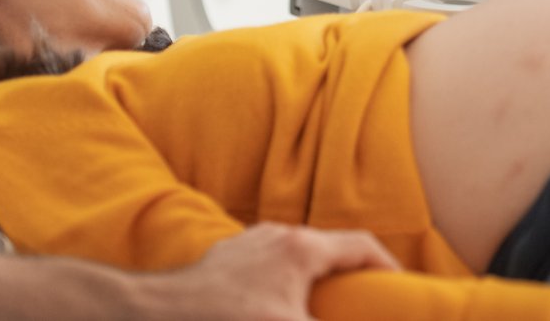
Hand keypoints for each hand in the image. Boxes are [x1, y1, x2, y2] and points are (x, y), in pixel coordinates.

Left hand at [138, 224, 397, 320]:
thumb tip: (333, 320)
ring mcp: (246, 247)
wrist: (149, 315)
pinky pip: (265, 272)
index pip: (362, 246)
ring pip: (294, 261)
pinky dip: (281, 291)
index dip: (388, 268)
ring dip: (313, 284)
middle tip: (360, 306)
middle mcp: (275, 237)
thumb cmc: (221, 319)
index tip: (400, 292)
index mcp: (300, 248)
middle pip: (329, 251)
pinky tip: (270, 312)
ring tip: (316, 310)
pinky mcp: (221, 264)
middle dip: (349, 279)